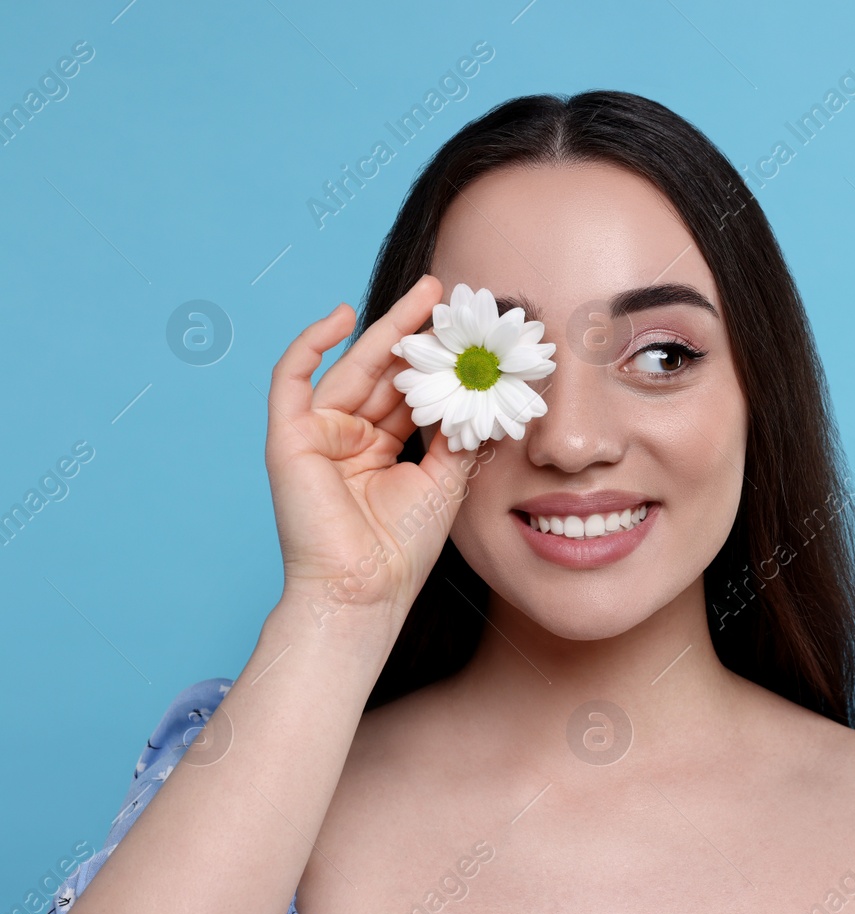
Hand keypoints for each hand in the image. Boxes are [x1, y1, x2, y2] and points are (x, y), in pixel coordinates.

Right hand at [263, 274, 480, 622]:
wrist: (365, 590)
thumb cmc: (403, 547)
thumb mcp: (445, 478)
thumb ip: (455, 431)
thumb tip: (478, 386)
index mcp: (381, 449)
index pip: (408, 391)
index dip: (434, 361)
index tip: (466, 332)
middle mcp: (348, 437)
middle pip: (383, 372)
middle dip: (414, 333)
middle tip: (446, 294)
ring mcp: (317, 435)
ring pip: (352, 369)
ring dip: (385, 331)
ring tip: (424, 297)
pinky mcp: (289, 438)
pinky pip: (291, 380)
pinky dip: (310, 343)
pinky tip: (342, 315)